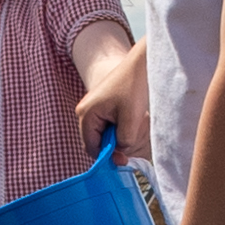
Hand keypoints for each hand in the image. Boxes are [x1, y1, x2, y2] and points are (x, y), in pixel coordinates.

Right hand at [75, 40, 148, 158]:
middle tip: (130, 146)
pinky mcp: (101, 107)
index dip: (106, 156)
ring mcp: (92, 109)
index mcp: (86, 114)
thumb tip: (120, 153)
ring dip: (116, 137)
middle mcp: (84, 112)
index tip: (124, 159)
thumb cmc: (134, 88)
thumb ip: (124, 141)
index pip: (91, 147)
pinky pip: (106, 126)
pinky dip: (118, 129)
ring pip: (102, 134)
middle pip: (95, 142)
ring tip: (131, 128)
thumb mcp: (131, 119)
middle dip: (112, 147)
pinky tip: (129, 122)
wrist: (140, 65)